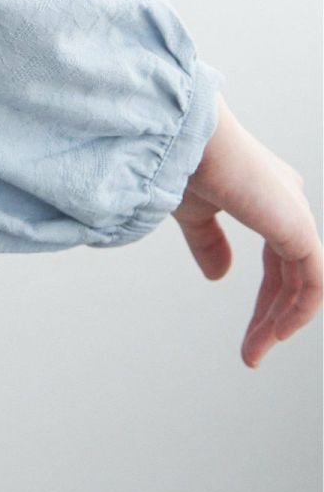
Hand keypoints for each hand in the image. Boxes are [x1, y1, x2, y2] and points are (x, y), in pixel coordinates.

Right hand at [173, 92, 320, 367]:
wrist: (181, 138)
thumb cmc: (181, 160)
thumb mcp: (193, 212)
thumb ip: (209, 243)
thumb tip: (220, 277)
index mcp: (269, 197)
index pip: (280, 262)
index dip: (267, 302)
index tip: (249, 337)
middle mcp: (290, 204)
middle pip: (292, 277)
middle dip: (272, 319)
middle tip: (251, 354)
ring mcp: (297, 216)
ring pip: (303, 285)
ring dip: (279, 323)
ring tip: (255, 353)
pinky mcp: (299, 229)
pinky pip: (313, 283)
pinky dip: (298, 312)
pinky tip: (276, 333)